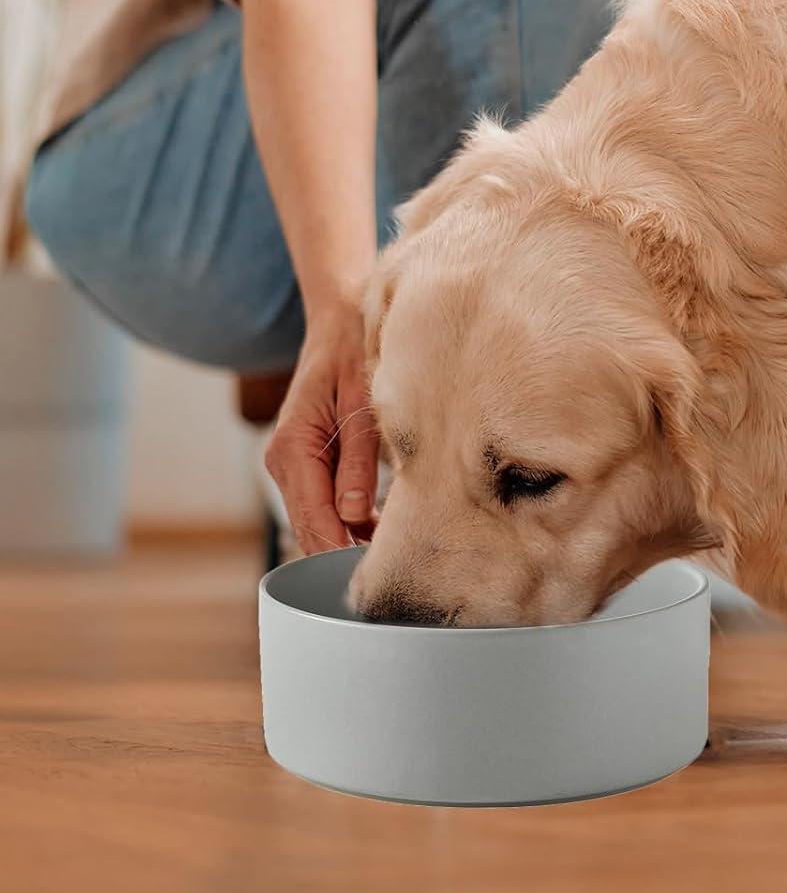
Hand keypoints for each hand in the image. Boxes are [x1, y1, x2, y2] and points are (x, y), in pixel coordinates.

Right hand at [263, 301, 379, 554]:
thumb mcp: (362, 403)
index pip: (313, 516)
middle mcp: (284, 461)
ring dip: (349, 537)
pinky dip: (349, 519)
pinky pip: (324, 502)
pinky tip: (382, 528)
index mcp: (292, 446)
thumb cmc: (355, 353)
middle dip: (345, 551)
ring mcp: (293, 464)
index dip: (340, 549)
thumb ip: (358, 459)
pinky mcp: (309, 463)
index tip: (373, 572)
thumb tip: (353, 514)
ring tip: (395, 553)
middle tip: (393, 571)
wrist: (341, 320)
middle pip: (311, 526)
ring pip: (318, 518)